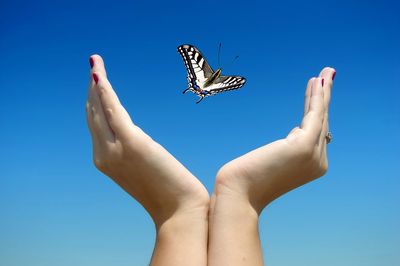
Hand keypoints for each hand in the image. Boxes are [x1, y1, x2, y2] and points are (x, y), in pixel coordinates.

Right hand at [85, 55, 208, 226]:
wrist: (179, 210)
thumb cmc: (167, 191)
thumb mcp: (144, 168)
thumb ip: (134, 151)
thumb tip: (135, 136)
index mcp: (105, 160)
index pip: (96, 125)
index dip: (94, 103)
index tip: (97, 85)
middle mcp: (103, 155)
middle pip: (93, 114)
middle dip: (92, 88)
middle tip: (94, 67)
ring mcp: (114, 149)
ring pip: (100, 108)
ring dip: (97, 83)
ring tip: (95, 63)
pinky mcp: (132, 142)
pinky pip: (113, 110)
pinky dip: (105, 91)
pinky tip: (100, 76)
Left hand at [215, 68, 335, 212]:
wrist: (238, 193)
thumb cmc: (249, 179)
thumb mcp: (274, 160)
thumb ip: (289, 147)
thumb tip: (296, 132)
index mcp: (313, 167)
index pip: (317, 132)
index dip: (317, 111)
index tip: (315, 93)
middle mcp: (319, 162)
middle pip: (321, 122)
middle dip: (324, 97)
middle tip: (327, 75)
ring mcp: (314, 155)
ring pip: (319, 116)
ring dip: (322, 92)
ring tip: (326, 72)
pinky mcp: (303, 146)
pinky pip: (313, 115)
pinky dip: (316, 96)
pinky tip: (317, 81)